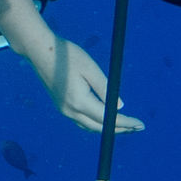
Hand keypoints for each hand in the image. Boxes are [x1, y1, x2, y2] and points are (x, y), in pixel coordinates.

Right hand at [31, 36, 145, 135]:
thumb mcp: (90, 68)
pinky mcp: (61, 106)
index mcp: (79, 101)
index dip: (125, 123)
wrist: (40, 51)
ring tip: (125, 126)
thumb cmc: (67, 55)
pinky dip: (96, 124)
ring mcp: (63, 110)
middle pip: (99, 127)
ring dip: (108, 128)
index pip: (107, 119)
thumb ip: (105, 89)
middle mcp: (70, 110)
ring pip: (90, 127)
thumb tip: (119, 107)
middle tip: (137, 127)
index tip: (140, 124)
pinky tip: (104, 119)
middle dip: (119, 129)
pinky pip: (82, 121)